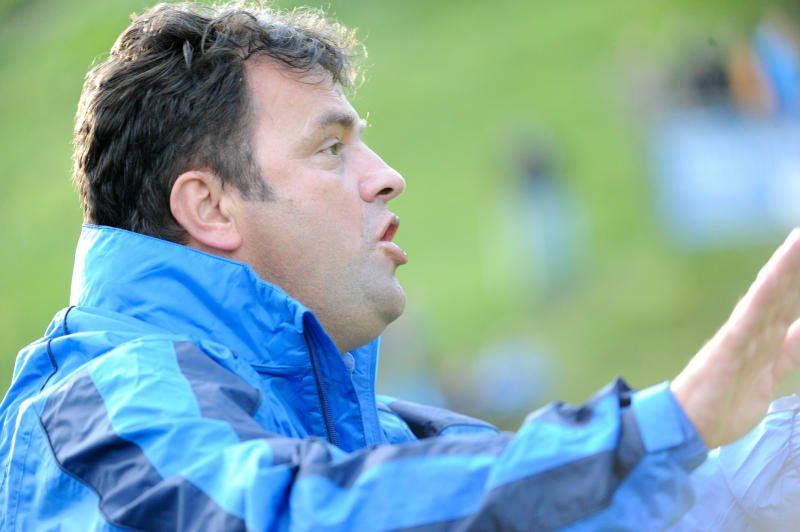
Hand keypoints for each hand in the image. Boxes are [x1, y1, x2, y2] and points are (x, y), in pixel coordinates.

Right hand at [671, 229, 799, 448]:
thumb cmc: (722, 406)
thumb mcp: (768, 378)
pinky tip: (777, 273)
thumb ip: (787, 352)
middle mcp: (754, 330)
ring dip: (787, 267)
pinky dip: (765, 291)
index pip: (791, 302)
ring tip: (799, 239)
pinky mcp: (729, 344)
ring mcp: (741, 335)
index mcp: (765, 339)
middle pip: (785, 291)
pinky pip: (751, 313)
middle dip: (799, 264)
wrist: (687, 427)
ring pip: (771, 295)